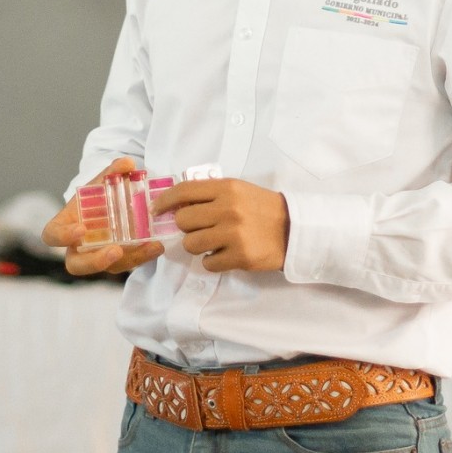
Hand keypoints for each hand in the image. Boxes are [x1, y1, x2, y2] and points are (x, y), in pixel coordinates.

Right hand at [41, 158, 164, 276]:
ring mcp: (98, 257)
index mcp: (66, 225)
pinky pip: (128, 264)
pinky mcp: (118, 262)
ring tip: (149, 245)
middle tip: (115, 250)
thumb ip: (112, 172)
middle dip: (95, 261)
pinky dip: (143, 255)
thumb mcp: (103, 181)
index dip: (63, 236)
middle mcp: (78, 247)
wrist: (111, 205)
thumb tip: (127, 164)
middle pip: (76, 265)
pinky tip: (157, 245)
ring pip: (108, 268)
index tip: (81, 229)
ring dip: (130, 258)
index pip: (53, 235)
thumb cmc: (98, 195)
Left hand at [153, 177, 289, 272]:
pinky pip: (208, 264)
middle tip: (199, 229)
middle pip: (183, 221)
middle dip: (186, 227)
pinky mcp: (240, 256)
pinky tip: (224, 255)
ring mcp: (233, 234)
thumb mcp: (239, 191)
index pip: (184, 191)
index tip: (157, 209)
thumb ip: (211, 194)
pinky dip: (212, 262)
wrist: (294, 229)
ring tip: (213, 243)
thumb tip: (178, 204)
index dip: (165, 200)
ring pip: (191, 245)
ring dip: (198, 246)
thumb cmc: (263, 208)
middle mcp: (228, 209)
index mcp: (227, 188)